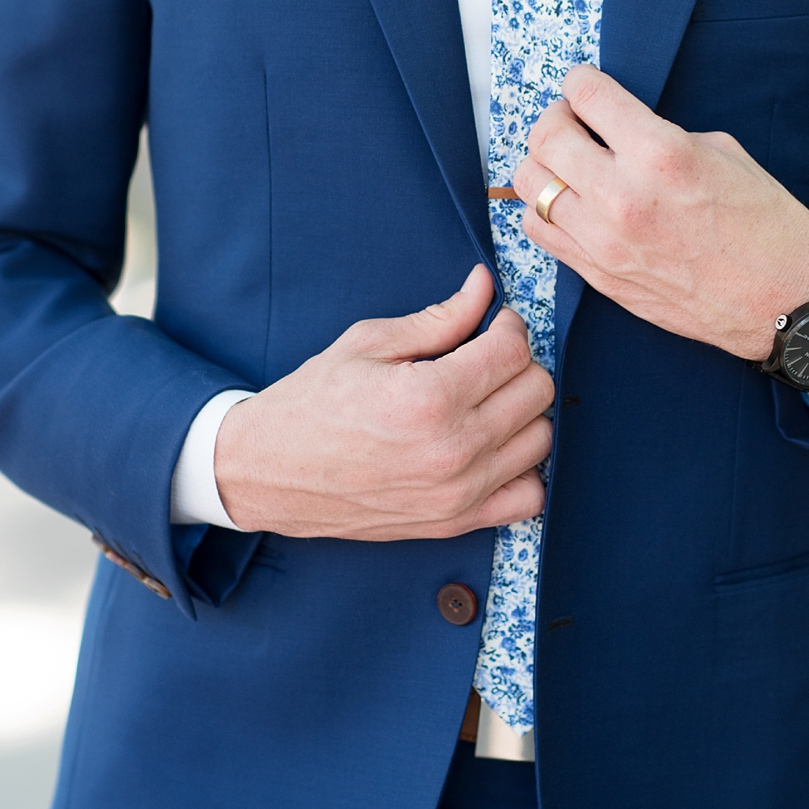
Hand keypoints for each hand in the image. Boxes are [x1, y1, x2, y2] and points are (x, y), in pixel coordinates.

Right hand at [215, 265, 552, 538]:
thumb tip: (485, 286)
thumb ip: (440, 318)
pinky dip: (523, 469)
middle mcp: (453, 450)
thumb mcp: (370, 344)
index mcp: (430, 398)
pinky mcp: (456, 522)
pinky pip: (530, 497)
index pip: (515, 351)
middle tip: (485, 360)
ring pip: (541, 438)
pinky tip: (494, 447)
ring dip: (523, 413)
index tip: (491, 327)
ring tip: (486, 401)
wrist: (267, 472)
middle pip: (537, 391)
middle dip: (517, 364)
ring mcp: (459, 492)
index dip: (508, 328)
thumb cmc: (312, 403)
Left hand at [508, 67, 808, 361]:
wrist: (785, 303)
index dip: (582, 81)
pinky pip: (539, 231)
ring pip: (531, 184)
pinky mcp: (599, 275)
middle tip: (574, 120)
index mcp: (661, 155)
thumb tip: (621, 132)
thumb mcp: (725, 155)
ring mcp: (605, 241)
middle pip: (546, 137)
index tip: (585, 85)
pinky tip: (573, 204)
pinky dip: (546, 210)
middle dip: (557, 117)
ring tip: (570, 164)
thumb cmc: (768, 227)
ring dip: (546, 164)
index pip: (586, 95)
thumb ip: (663, 137)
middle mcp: (622, 196)